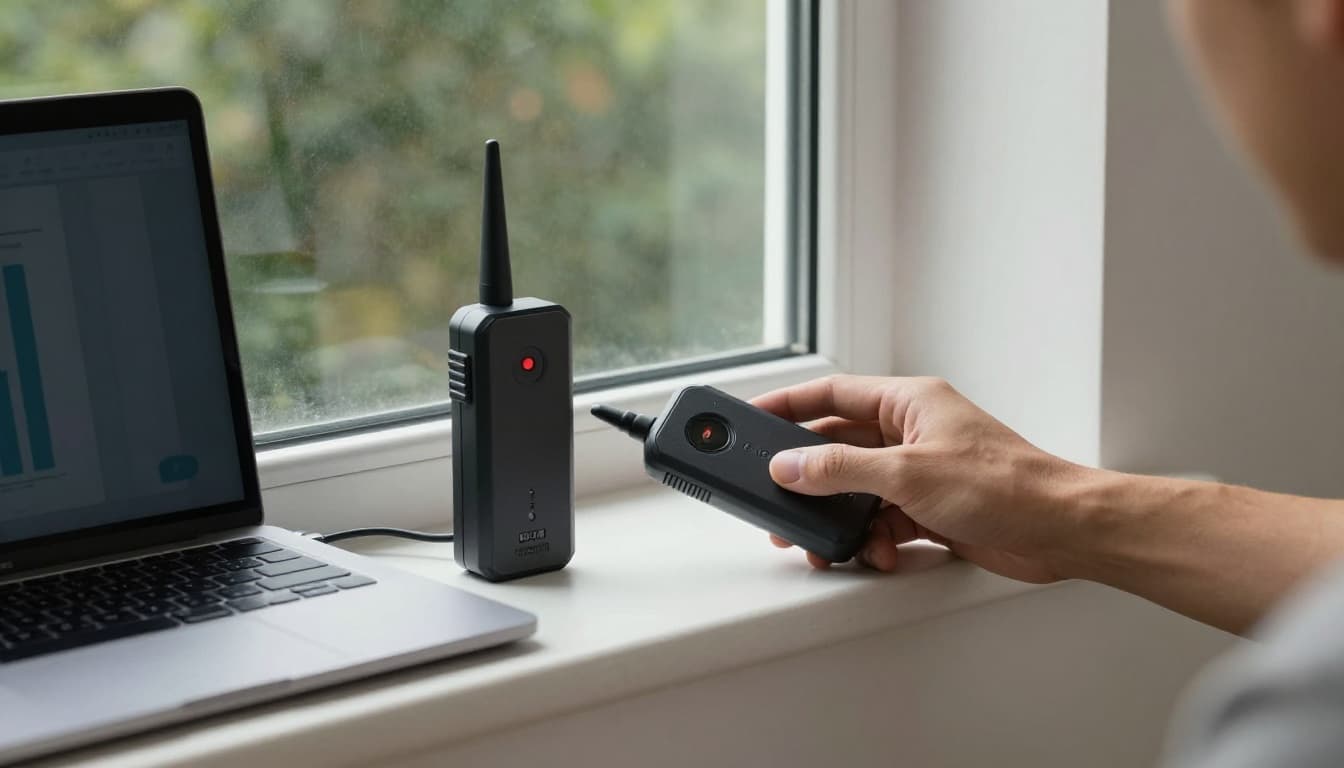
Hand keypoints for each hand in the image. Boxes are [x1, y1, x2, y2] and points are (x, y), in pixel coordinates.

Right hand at [752, 375, 1089, 581]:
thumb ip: (841, 469)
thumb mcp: (907, 473)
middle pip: (838, 449)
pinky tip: (879, 553)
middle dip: (809, 480)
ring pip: (858, 492)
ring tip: (825, 544)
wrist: (1060, 530)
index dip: (787, 404)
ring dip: (841, 519)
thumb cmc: (1005, 485)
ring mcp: (922, 472)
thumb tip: (791, 466)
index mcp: (908, 402)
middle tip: (777, 501)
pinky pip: (882, 522)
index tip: (751, 416)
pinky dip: (874, 541)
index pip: (832, 394)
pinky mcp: (932, 509)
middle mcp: (912, 432)